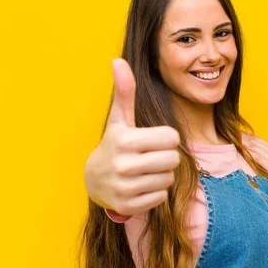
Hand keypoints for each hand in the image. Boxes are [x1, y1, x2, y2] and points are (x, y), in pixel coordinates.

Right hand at [84, 58, 180, 215]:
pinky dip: (155, 192)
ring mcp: (125, 188)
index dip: (166, 138)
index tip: (151, 140)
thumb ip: (125, 91)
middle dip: (166, 157)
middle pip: (173, 159)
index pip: (172, 138)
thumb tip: (118, 61)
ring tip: (144, 171)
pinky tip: (140, 186)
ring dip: (162, 175)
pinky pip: (160, 197)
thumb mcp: (120, 118)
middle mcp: (123, 166)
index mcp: (124, 141)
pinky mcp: (127, 206)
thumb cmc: (116, 144)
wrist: (94, 180)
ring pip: (169, 179)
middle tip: (149, 156)